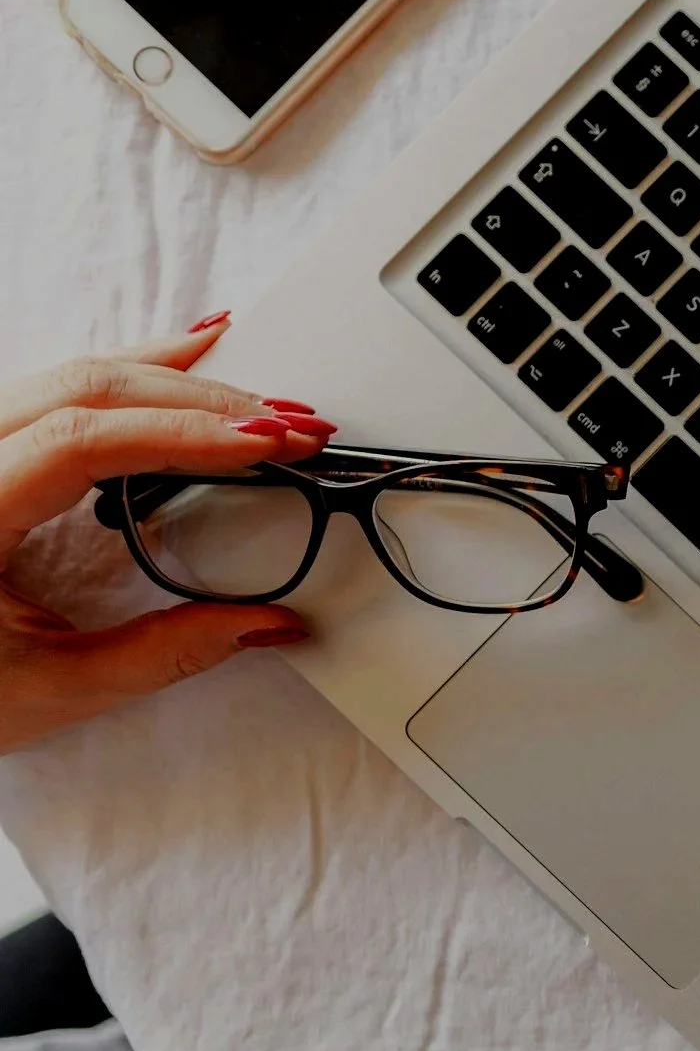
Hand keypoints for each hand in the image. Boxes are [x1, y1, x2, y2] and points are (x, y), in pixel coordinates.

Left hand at [0, 315, 332, 754]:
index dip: (183, 433)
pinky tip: (182, 361)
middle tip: (293, 426)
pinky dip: (129, 377)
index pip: (81, 441)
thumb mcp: (56, 689)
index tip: (267, 444)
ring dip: (176, 381)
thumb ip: (168, 653)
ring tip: (262, 396)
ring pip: (72, 377)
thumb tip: (268, 625)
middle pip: (86, 391)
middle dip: (204, 401)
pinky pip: (55, 391)